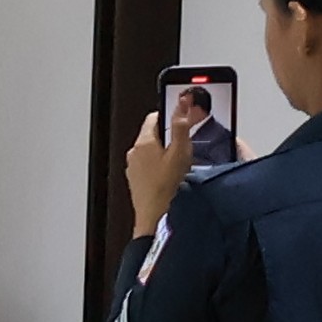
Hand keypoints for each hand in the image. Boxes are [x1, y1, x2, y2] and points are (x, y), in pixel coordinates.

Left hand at [123, 96, 195, 241]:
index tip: (185, 118)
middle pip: (154, 133)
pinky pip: (149, 165)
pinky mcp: (136, 180)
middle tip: (188, 141)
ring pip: (151, 150)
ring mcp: (133, 167)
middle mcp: (134, 153)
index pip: (155, 116)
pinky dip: (160, 165)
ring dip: (166, 151)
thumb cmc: (166, 187)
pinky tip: (173, 175)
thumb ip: (181, 125)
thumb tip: (182, 103)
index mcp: (143, 142)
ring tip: (182, 161)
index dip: (172, 114)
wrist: (155, 217)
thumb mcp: (180, 151)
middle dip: (171, 134)